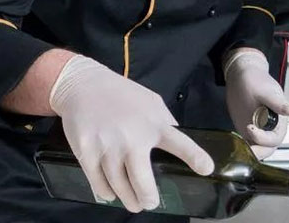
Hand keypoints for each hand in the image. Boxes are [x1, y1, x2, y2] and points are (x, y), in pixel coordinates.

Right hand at [48, 55, 214, 212]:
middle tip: (149, 203)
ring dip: (128, 199)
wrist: (82, 85)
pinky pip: (98, 182)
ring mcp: (107, 146)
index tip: (206, 169)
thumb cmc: (121, 95)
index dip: (194, 157)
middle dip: (148, 199)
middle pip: (143, 182)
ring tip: (133, 204)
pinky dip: (106, 192)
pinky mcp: (86, 150)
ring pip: (119, 186)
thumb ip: (165, 123)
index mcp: (153, 124)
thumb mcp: (150, 102)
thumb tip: (179, 142)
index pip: (179, 143)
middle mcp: (132, 137)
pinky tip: (110, 193)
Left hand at [225, 48, 288, 158]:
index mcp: (279, 121)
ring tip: (237, 148)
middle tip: (244, 149)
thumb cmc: (257, 80)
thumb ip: (277, 102)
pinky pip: (248, 144)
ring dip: (250, 152)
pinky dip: (242, 148)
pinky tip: (233, 145)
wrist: (243, 76)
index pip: (274, 139)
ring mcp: (258, 131)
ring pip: (258, 149)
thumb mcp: (266, 91)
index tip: (250, 128)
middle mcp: (270, 129)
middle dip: (258, 152)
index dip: (263, 138)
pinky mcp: (247, 130)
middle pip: (268, 149)